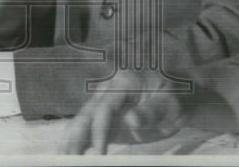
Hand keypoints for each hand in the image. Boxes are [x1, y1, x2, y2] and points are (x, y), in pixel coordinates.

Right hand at [62, 69, 185, 154]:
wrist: (177, 101)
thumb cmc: (176, 99)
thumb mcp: (170, 104)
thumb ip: (151, 111)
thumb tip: (131, 120)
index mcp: (124, 82)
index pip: (104, 109)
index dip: (99, 131)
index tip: (99, 152)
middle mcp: (108, 90)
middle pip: (86, 113)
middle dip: (75, 136)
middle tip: (68, 156)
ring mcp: (104, 102)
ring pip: (82, 120)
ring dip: (71, 139)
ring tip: (62, 157)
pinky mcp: (104, 116)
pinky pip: (87, 126)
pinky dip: (76, 139)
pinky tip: (68, 152)